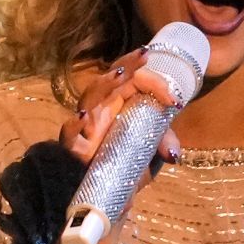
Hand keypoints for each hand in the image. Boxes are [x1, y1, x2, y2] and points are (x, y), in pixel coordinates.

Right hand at [58, 49, 180, 193]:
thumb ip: (163, 141)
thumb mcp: (152, 146)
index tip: (175, 101)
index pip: (136, 78)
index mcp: (123, 100)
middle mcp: (104, 106)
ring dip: (104, 84)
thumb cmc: (130, 158)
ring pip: (91, 96)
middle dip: (127, 65)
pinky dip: (74, 125)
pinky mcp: (77, 146)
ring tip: (119, 75)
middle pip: (111, 77)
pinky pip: (69, 133)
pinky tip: (83, 117)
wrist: (114, 187)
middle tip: (143, 55)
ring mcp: (89, 123)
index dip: (155, 83)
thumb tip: (172, 154)